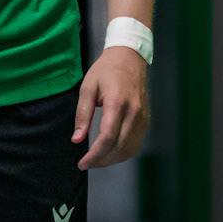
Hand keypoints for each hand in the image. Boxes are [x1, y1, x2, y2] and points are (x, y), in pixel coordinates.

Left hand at [73, 47, 148, 168]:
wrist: (129, 58)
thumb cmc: (106, 70)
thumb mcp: (87, 88)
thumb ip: (82, 115)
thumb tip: (77, 139)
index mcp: (117, 102)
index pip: (108, 138)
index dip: (94, 155)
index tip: (82, 163)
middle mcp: (133, 111)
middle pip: (119, 147)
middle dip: (101, 161)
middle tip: (86, 164)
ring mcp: (142, 116)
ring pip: (130, 149)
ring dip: (113, 160)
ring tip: (97, 161)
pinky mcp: (145, 119)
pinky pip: (136, 143)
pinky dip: (123, 153)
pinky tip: (110, 153)